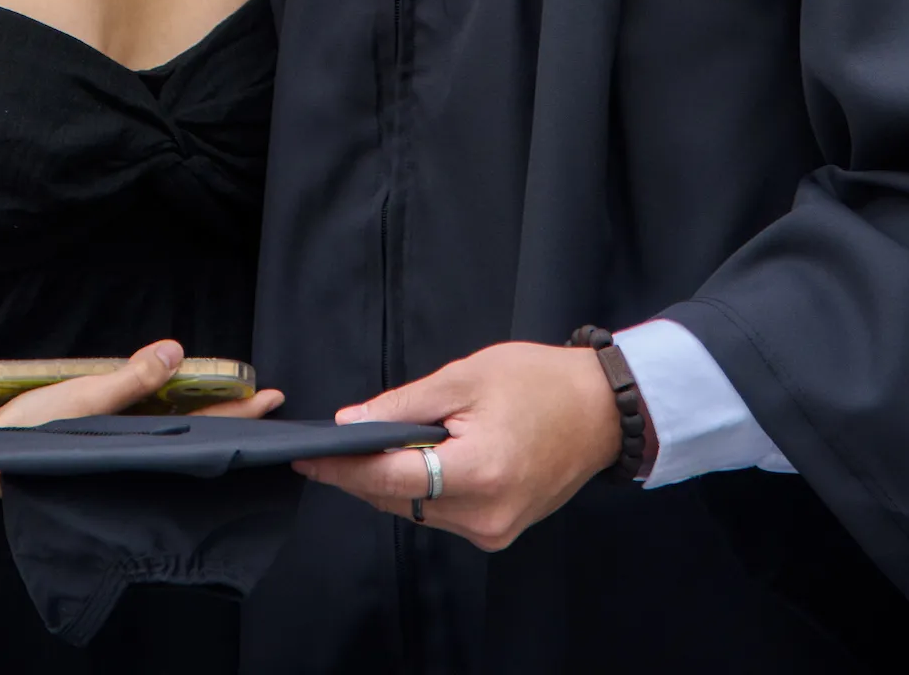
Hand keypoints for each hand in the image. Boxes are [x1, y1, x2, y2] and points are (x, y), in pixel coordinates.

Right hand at [0, 340, 280, 494]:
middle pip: (196, 437)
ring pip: (176, 437)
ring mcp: (123, 453)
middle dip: (231, 420)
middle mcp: (137, 457)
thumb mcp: (83, 397)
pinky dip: (174, 420)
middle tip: (268, 400)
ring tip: (236, 399)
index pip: (202, 432)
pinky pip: (152, 433)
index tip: (275, 398)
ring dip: (205, 418)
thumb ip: (132, 379)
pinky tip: (182, 408)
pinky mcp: (107, 446)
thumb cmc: (33, 430)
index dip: (239, 415)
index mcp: (138, 450)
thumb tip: (179, 352)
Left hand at [294, 343, 618, 551]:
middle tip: (326, 451)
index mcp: (478, 473)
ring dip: (390, 483)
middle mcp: (486, 515)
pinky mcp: (500, 531)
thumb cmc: (539, 382)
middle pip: (400, 501)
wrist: (600, 410)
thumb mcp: (465, 377)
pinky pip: (442, 513)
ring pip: (418, 511)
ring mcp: (495, 530)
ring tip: (368, 449)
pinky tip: (411, 461)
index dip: (344, 468)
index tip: (308, 458)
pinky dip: (421, 489)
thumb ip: (404, 406)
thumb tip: (353, 424)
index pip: (391, 479)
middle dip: (361, 474)